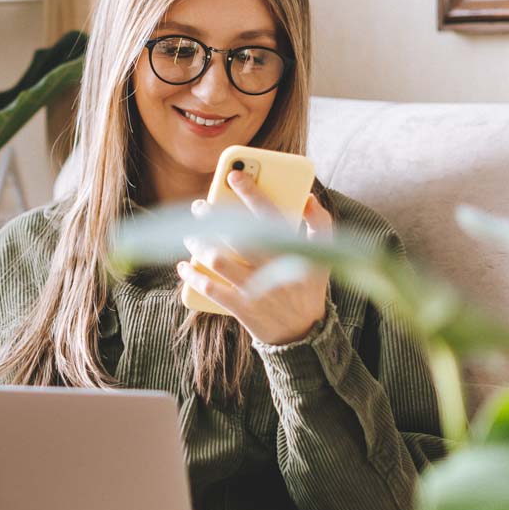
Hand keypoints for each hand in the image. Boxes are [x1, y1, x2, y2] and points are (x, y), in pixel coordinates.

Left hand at [178, 170, 333, 344]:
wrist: (303, 334)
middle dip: (213, 216)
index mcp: (291, 251)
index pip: (269, 214)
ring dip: (199, 244)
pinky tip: (184, 265)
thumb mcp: (324, 256)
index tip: (233, 175)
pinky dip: (193, 275)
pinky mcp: (241, 308)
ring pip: (218, 260)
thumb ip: (319, 223)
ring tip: (189, 235)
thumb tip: (308, 197)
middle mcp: (271, 268)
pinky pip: (211, 289)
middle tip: (199, 206)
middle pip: (236, 235)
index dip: (250, 192)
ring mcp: (255, 289)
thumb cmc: (308, 286)